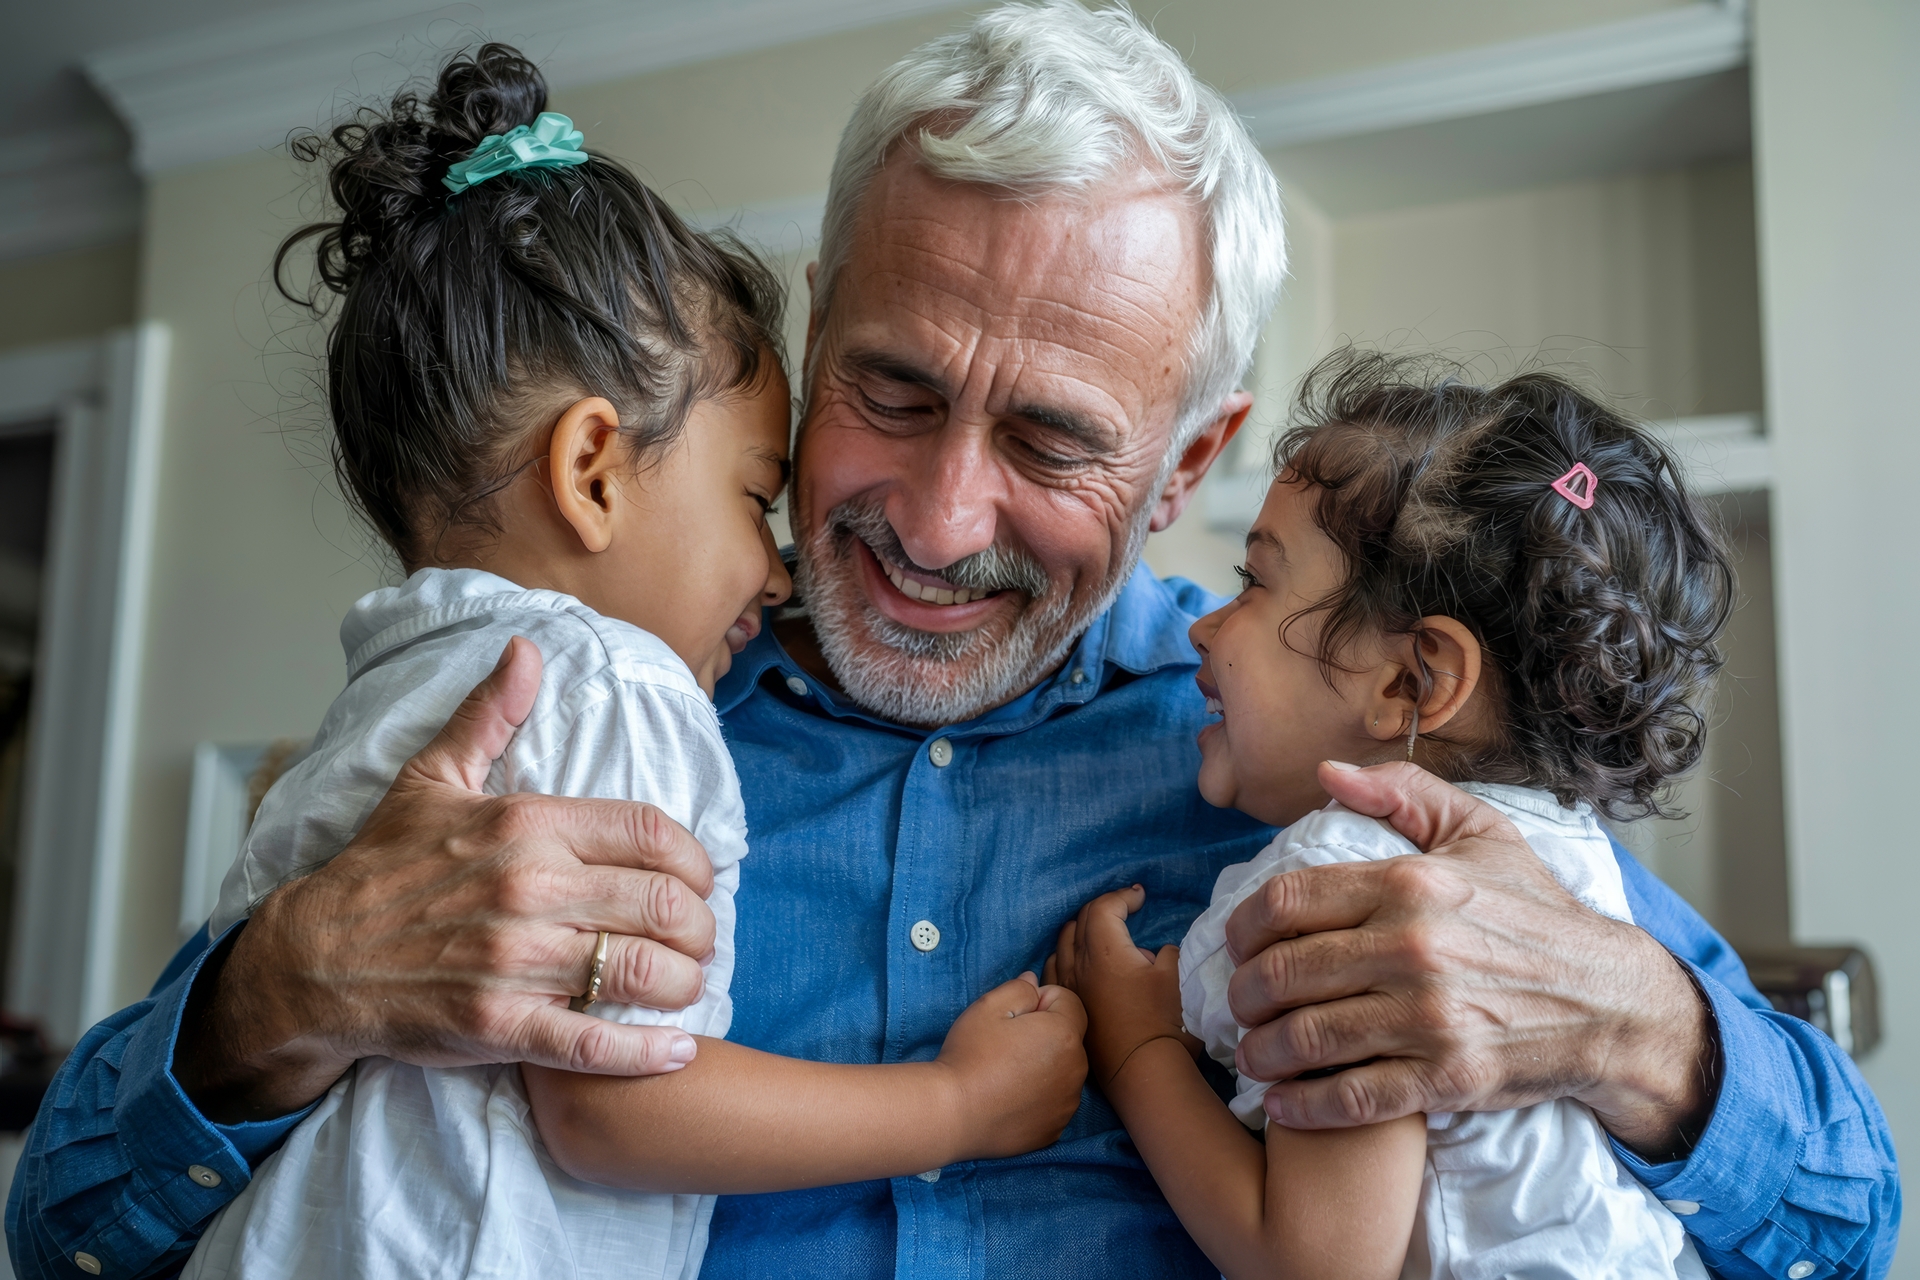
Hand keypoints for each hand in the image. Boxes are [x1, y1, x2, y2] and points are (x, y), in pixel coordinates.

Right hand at [175, 637, 721, 1122]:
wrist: (310, 958)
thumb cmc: (379, 869)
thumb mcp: (431, 778)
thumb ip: (489, 714)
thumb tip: (525, 650)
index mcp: (526, 825)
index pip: (652, 834)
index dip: (695, 862)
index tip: (698, 881)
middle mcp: (529, 889)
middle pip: (662, 904)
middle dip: (699, 926)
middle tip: (700, 940)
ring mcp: (515, 962)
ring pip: (641, 970)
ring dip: (684, 983)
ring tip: (688, 986)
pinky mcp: (499, 1026)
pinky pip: (593, 1043)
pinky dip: (645, 1051)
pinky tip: (675, 1052)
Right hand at [934, 973, 1087, 1159]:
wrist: (952, 1114)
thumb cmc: (970, 1056)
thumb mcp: (988, 1006)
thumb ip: (1020, 988)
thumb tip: (1035, 983)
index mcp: (1065, 1034)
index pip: (1067, 1001)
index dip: (1039, 1001)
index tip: (1012, 1018)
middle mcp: (1076, 1070)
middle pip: (1068, 1037)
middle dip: (1044, 1034)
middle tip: (1006, 1046)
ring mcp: (1067, 1104)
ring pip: (1062, 1071)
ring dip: (1044, 1067)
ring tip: (1006, 1075)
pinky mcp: (1055, 1130)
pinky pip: (1054, 1102)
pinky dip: (1039, 1098)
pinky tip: (1009, 1099)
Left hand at [1046, 886, 1198, 1088]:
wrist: (1143, 1071)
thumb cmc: (1162, 1021)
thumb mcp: (1174, 976)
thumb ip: (1163, 952)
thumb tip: (1149, 953)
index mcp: (1105, 951)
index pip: (1104, 907)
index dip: (1123, 896)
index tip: (1140, 897)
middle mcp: (1078, 965)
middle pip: (1081, 921)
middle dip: (1103, 909)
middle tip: (1124, 910)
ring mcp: (1067, 987)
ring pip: (1063, 945)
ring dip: (1081, 931)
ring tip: (1100, 933)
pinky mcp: (1067, 1009)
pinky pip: (1055, 971)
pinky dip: (1067, 957)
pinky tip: (1079, 964)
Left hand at [1226, 760, 1716, 1158]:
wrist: (1614, 1004)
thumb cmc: (1538, 917)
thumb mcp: (1482, 834)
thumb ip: (1403, 794)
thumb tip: (1329, 772)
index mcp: (1411, 884)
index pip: (1288, 900)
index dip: (1244, 926)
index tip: (1236, 944)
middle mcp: (1412, 947)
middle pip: (1284, 971)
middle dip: (1242, 994)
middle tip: (1237, 1004)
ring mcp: (1429, 1017)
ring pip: (1306, 1036)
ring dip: (1261, 1051)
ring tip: (1252, 1054)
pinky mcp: (1447, 1077)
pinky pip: (1350, 1095)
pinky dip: (1303, 1104)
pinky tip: (1283, 1102)